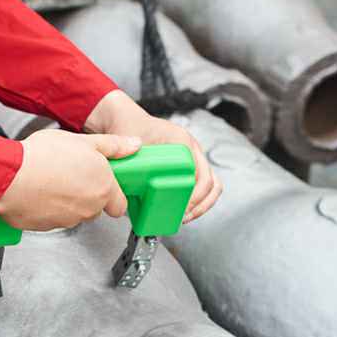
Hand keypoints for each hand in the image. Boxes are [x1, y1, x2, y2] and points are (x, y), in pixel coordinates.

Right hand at [0, 129, 141, 230]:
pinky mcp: (46, 227)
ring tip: (50, 179)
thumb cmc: (42, 157)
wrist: (9, 176)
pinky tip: (38, 190)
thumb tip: (133, 145)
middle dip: (86, 194)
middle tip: (71, 173)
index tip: (102, 182)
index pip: (120, 205)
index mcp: (103, 187)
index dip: (112, 194)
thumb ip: (112, 146)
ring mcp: (68, 220)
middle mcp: (89, 208)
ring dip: (66, 201)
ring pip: (74, 214)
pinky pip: (52, 218)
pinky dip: (47, 208)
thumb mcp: (83, 141)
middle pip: (95, 208)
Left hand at [84, 90, 221, 223]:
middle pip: (211, 182)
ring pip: (211, 184)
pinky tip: (184, 208)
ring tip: (185, 216)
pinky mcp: (188, 164)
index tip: (183, 209)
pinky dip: (198, 199)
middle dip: (200, 204)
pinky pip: (202, 184)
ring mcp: (192, 156)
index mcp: (181, 141)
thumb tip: (128, 196)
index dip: (194, 196)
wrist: (125, 120)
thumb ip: (129, 166)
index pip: (200, 173)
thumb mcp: (127, 148)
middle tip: (184, 216)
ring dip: (202, 204)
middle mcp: (191, 148)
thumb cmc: (128, 128)